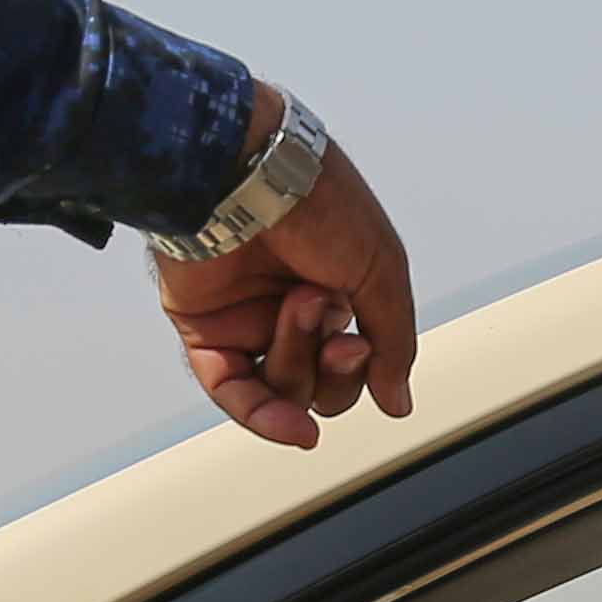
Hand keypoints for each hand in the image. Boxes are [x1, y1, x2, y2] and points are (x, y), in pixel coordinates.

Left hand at [155, 112, 417, 450]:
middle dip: (332, 369)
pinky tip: (296, 431)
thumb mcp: (381, 271)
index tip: (359, 344)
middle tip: (335, 334)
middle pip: (320, 385)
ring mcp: (245, 319)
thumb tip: (397, 403)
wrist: (251, 171)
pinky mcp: (204, 327)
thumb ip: (393, 343)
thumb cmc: (322, 203)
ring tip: (297, 307)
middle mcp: (288, 307)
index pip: (353, 363)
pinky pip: (232, 390)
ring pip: (281, 388)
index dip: (360, 368)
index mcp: (333, 288)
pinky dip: (263, 416)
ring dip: (298, 361)